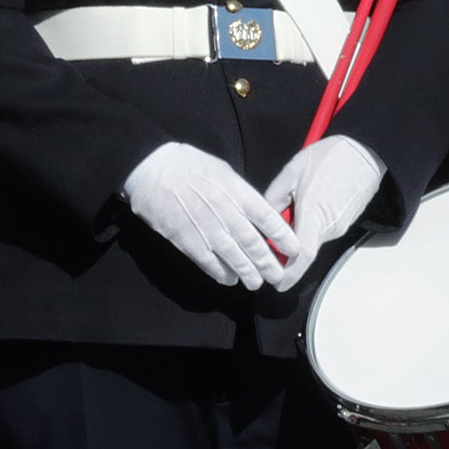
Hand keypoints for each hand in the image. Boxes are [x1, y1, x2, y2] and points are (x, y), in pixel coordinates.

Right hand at [121, 141, 301, 289]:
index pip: (269, 219)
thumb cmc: (189, 165)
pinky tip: (230, 280)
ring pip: (235, 259)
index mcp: (238, 193)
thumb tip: (258, 211)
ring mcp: (207, 230)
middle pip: (255, 245)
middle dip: (269, 264)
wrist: (153, 170)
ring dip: (248, 274)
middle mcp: (226, 214)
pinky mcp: (187, 242)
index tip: (295, 250)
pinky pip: (209, 264)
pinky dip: (222, 274)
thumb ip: (241, 193)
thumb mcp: (223, 171)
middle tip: (278, 276)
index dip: (284, 237)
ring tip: (257, 283)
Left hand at [262, 136, 387, 286]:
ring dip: (299, 235)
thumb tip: (264, 219)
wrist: (367, 151)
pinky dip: (311, 226)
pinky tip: (306, 206)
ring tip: (289, 212)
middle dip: (287, 252)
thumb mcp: (292, 171)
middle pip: (305, 250)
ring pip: (314, 239)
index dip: (288, 274)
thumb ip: (274, 197)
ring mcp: (341, 225)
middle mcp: (330, 226)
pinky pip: (324, 230)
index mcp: (313, 214)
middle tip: (269, 242)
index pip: (302, 256)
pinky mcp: (347, 220)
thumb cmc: (330, 157)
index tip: (276, 282)